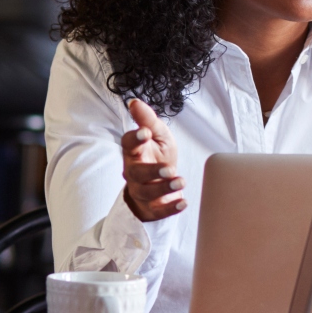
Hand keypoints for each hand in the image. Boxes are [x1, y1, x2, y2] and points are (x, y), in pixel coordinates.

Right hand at [122, 98, 184, 221]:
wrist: (162, 183)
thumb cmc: (159, 155)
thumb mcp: (159, 135)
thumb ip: (148, 120)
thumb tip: (134, 102)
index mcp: (134, 152)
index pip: (128, 144)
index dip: (135, 139)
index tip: (146, 133)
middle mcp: (133, 172)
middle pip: (136, 173)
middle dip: (152, 171)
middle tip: (169, 168)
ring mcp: (140, 191)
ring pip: (146, 193)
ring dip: (164, 189)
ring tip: (181, 181)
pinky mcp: (150, 208)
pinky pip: (157, 211)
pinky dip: (170, 208)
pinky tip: (183, 203)